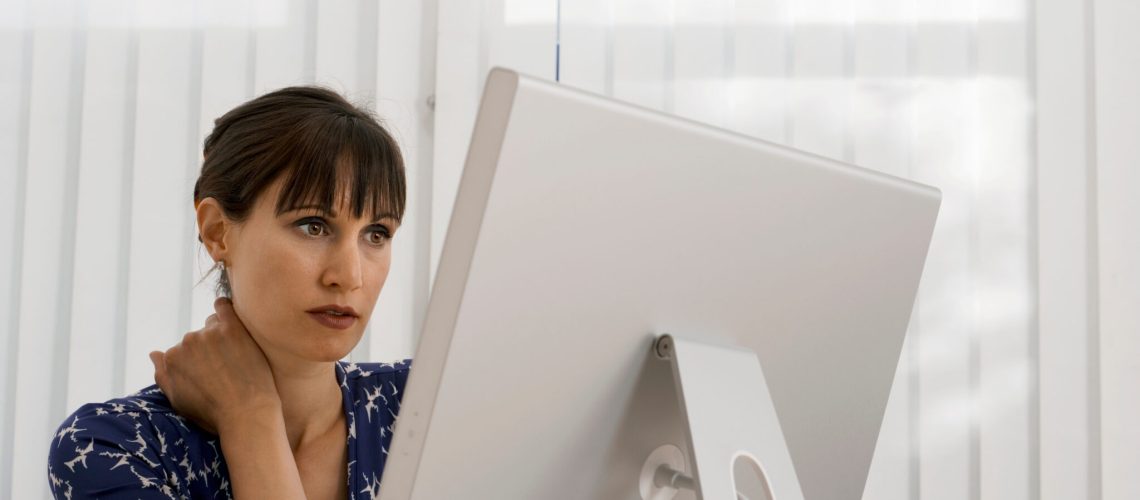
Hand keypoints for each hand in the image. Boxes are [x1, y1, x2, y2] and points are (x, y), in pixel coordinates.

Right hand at [150, 297, 281, 434]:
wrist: (246, 414)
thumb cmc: (213, 413)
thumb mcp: (178, 400)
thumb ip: (162, 375)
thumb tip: (154, 353)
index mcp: (171, 358)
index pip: (183, 350)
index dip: (198, 362)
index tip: (212, 374)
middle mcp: (186, 342)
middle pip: (198, 337)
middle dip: (210, 348)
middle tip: (227, 368)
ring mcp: (209, 333)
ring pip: (213, 324)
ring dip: (221, 334)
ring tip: (236, 356)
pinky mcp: (232, 328)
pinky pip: (225, 306)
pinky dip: (226, 309)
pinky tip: (231, 317)